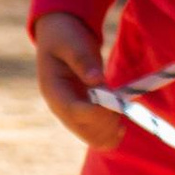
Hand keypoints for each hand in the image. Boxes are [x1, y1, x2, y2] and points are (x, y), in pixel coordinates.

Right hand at [34, 8, 124, 150]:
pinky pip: (97, 135)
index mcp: (53, 90)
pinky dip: (111, 134)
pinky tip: (121, 124)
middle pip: (83, 130)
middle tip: (121, 103)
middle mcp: (60, 107)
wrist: (59, 37)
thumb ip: (83, 60)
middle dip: (106, 122)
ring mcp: (71, 114)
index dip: (97, 112)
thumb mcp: (72, 42)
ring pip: (92, 138)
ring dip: (110, 129)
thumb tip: (97, 80)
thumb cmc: (65, 37)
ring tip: (121, 109)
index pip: (74, 112)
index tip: (116, 102)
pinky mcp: (83, 115)